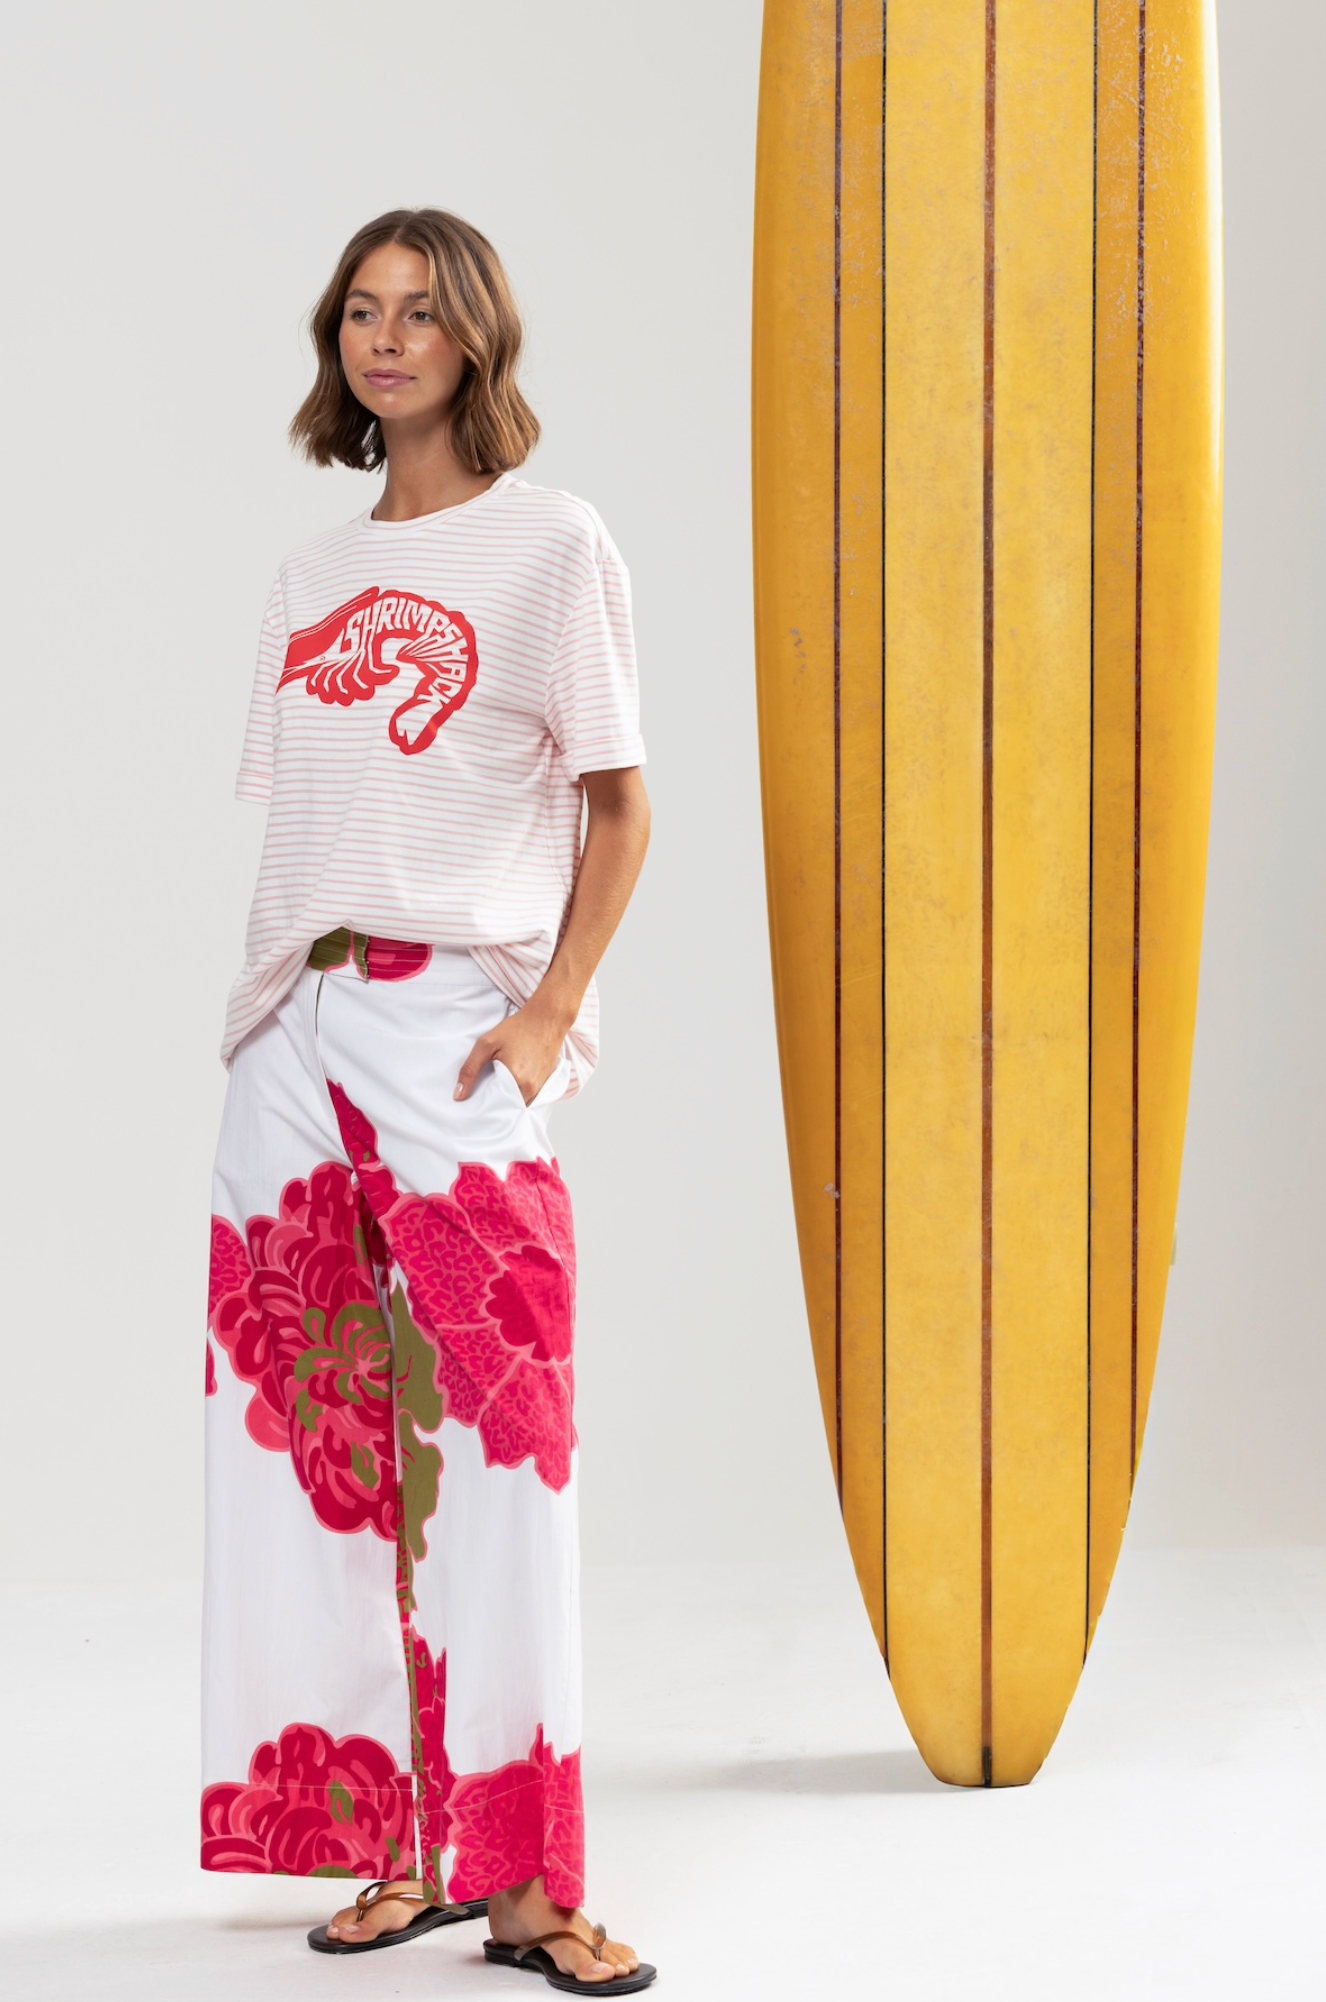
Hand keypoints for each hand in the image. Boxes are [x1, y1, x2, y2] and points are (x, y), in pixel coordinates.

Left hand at [453, 999, 569, 1104]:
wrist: (546, 1019)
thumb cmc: (518, 1029)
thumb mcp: (486, 1044)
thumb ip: (470, 1069)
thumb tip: (459, 1094)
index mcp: (517, 1081)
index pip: (495, 1109)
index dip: (483, 1107)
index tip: (472, 1105)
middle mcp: (531, 1089)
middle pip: (507, 1109)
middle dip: (493, 1106)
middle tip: (480, 1097)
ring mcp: (539, 1088)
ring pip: (517, 1105)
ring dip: (505, 1101)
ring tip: (493, 1089)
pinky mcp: (544, 1084)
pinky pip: (527, 1098)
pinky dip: (516, 1095)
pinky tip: (508, 1084)